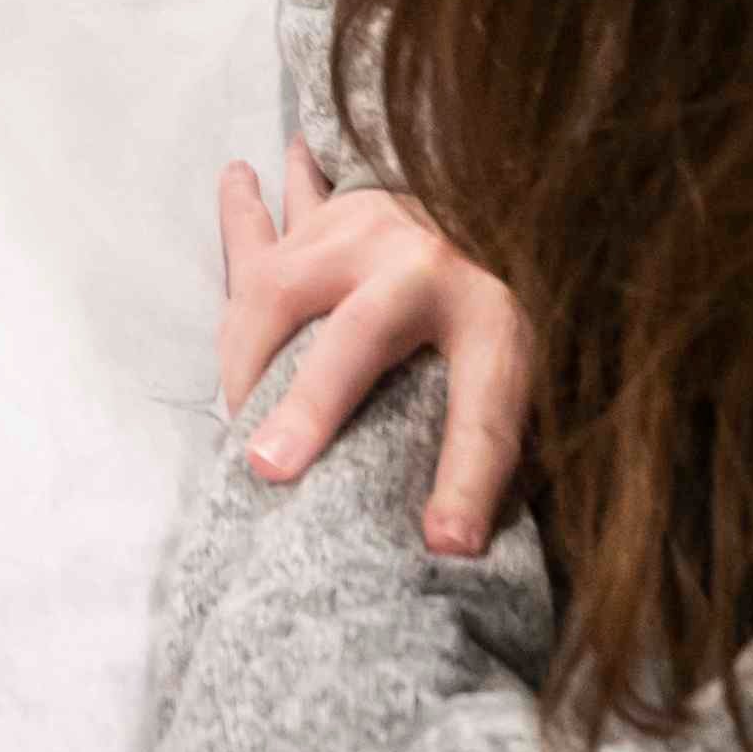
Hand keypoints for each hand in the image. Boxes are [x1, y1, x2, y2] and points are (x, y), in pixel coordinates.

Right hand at [214, 141, 527, 553]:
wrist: (493, 205)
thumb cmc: (494, 323)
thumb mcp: (519, 381)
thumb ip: (488, 448)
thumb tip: (451, 546)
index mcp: (495, 320)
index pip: (485, 409)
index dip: (468, 481)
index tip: (448, 544)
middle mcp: (428, 264)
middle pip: (361, 335)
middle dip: (312, 403)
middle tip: (270, 470)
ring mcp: (364, 227)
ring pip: (281, 288)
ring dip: (247, 365)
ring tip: (239, 428)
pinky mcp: (321, 218)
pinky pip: (255, 257)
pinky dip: (236, 311)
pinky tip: (233, 340)